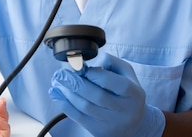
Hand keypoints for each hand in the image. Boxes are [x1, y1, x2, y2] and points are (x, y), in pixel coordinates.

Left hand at [49, 54, 164, 136]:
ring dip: (67, 93)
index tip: (80, 67)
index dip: (92, 73)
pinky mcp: (100, 131)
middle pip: (96, 95)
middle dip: (75, 83)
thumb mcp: (127, 73)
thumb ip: (111, 62)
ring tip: (57, 81)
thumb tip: (91, 62)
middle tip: (61, 73)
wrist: (135, 123)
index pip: (110, 81)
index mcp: (133, 92)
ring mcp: (112, 123)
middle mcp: (124, 110)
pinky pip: (78, 118)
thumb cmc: (127, 93)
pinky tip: (56, 94)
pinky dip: (65, 105)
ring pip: (85, 107)